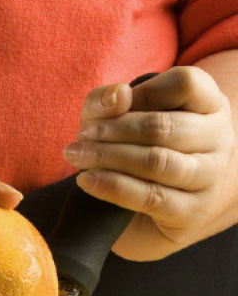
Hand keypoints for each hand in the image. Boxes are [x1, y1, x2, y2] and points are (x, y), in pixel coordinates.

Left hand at [62, 66, 235, 260]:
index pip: (185, 84)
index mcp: (210, 104)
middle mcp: (218, 139)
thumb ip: (109, 100)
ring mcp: (210, 177)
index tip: (110, 107)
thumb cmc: (139, 148)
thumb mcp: (120, 117)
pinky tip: (86, 181)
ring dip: (109, 158)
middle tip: (80, 138)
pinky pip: (151, 197)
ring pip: (157, 162)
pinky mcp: (192, 211)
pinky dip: (114, 187)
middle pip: (163, 127)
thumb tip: (118, 96)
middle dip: (112, 131)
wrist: (160, 205)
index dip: (143, 92)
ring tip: (77, 157)